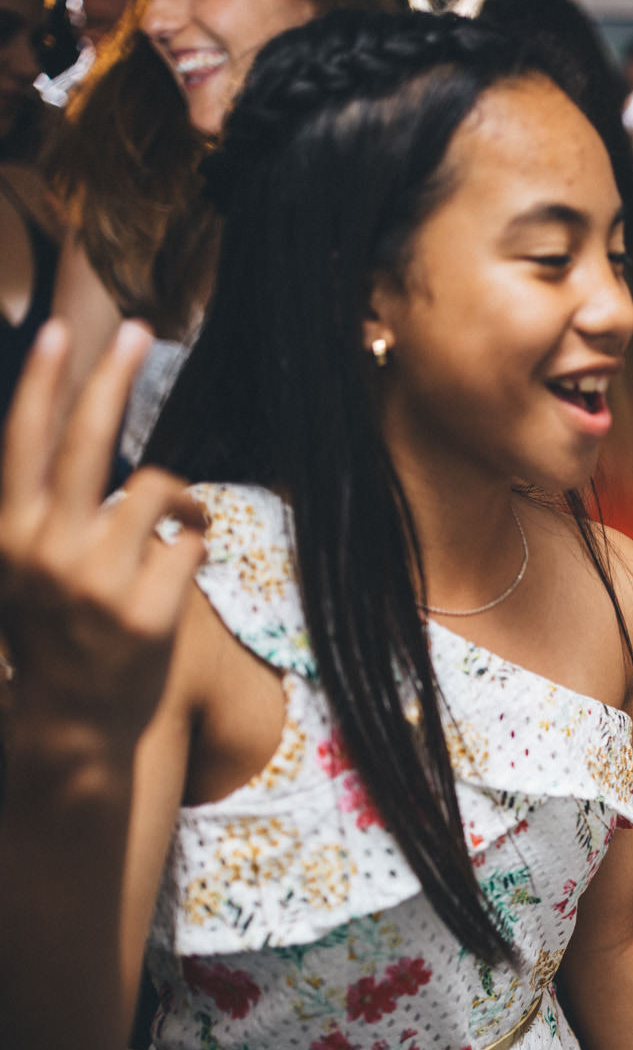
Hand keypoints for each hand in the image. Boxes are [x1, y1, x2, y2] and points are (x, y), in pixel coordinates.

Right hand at [0, 320, 205, 752]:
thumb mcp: (25, 566)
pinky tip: (180, 577)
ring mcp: (98, 580)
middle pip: (88, 440)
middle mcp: (46, 549)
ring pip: (160, 490)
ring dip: (184, 501)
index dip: (43, 382)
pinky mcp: (148, 609)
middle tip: (140, 331)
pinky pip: (193, 543)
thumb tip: (77, 431)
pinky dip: (197, 548)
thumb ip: (43, 508)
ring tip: (186, 519)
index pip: (24, 442)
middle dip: (112, 377)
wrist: (74, 718)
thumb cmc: (56, 630)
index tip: (62, 331)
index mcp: (9, 533)